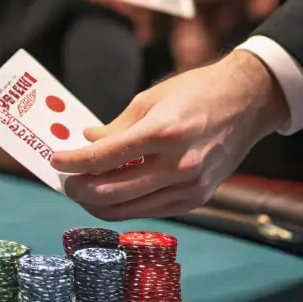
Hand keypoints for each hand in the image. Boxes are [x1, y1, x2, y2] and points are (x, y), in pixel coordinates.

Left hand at [50, 50, 288, 219]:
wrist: (247, 102)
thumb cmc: (197, 92)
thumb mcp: (151, 99)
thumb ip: (117, 127)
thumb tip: (87, 142)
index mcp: (162, 132)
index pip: (104, 158)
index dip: (73, 162)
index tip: (55, 160)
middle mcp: (177, 165)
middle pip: (111, 192)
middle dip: (79, 190)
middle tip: (64, 181)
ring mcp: (189, 187)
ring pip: (129, 209)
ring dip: (98, 204)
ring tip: (82, 191)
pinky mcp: (197, 199)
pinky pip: (151, 209)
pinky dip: (126, 205)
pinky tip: (112, 193)